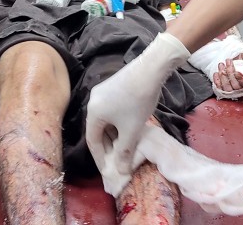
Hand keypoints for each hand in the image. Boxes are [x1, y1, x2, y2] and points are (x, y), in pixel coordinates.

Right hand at [86, 32, 190, 195]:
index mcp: (93, 112)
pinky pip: (110, 111)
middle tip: (118, 162)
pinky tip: (128, 129)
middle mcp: (93, 101)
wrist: (150, 70)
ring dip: (114, 136)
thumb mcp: (131, 130)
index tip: (109, 171)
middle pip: (98, 130)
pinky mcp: (112, 87)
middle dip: (108, 147)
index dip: (100, 158)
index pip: (92, 141)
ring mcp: (102, 93)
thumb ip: (124, 152)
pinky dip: (117, 124)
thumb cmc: (138, 101)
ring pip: (106, 121)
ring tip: (125, 148)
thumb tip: (121, 170)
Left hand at [213, 53, 242, 96]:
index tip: (237, 71)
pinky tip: (216, 73)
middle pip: (235, 86)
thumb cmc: (242, 58)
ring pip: (227, 88)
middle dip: (230, 73)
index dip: (240, 78)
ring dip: (223, 77)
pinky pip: (219, 89)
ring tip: (221, 65)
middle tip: (228, 61)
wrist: (234, 57)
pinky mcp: (223, 89)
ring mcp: (232, 89)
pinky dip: (217, 81)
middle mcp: (241, 88)